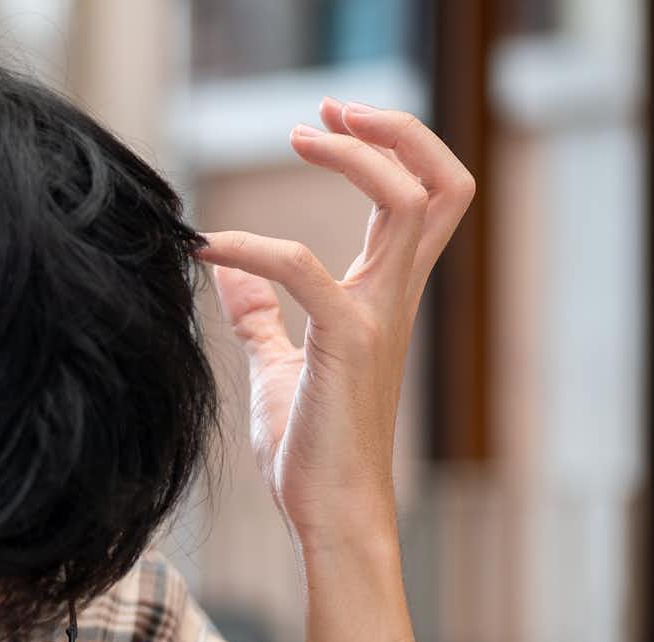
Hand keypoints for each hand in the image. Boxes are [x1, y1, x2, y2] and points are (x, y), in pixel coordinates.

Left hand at [200, 99, 473, 554]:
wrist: (328, 519)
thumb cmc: (310, 454)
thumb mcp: (277, 368)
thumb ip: (260, 317)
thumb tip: (227, 274)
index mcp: (384, 297)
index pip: (421, 199)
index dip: (388, 146)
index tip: (328, 120)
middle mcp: (394, 299)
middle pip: (441, 185)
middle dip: (394, 131)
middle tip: (329, 111)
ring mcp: (379, 319)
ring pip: (412, 204)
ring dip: (357, 156)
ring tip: (301, 135)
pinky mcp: (347, 346)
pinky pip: (307, 269)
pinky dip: (256, 247)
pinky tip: (212, 250)